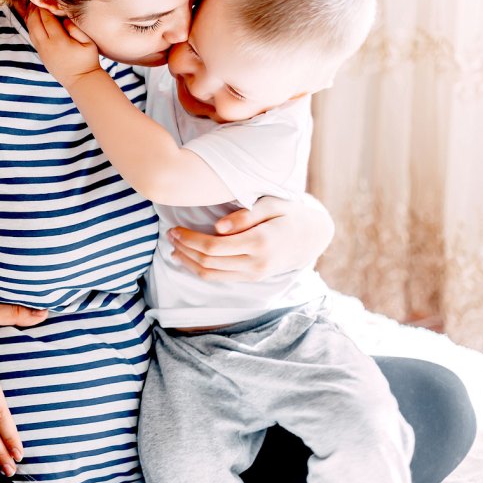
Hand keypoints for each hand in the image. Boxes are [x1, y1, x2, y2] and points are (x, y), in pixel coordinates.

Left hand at [25, 5, 101, 87]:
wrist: (80, 80)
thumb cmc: (87, 60)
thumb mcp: (88, 43)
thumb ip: (76, 28)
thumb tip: (64, 18)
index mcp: (59, 41)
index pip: (47, 19)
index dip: (44, 6)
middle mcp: (47, 46)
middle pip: (35, 23)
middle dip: (34, 9)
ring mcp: (43, 51)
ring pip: (31, 30)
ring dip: (30, 17)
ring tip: (33, 6)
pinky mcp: (42, 55)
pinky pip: (33, 37)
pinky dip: (31, 26)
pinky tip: (34, 19)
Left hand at [167, 195, 334, 281]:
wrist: (313, 235)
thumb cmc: (289, 212)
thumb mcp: (272, 203)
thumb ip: (245, 214)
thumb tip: (217, 227)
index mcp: (260, 242)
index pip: (214, 247)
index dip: (190, 240)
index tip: (174, 228)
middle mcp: (256, 263)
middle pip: (208, 263)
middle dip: (185, 249)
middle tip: (169, 235)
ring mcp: (254, 274)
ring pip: (211, 275)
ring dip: (188, 263)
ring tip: (174, 247)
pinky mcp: (252, 278)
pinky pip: (220, 278)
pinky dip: (200, 270)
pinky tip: (188, 259)